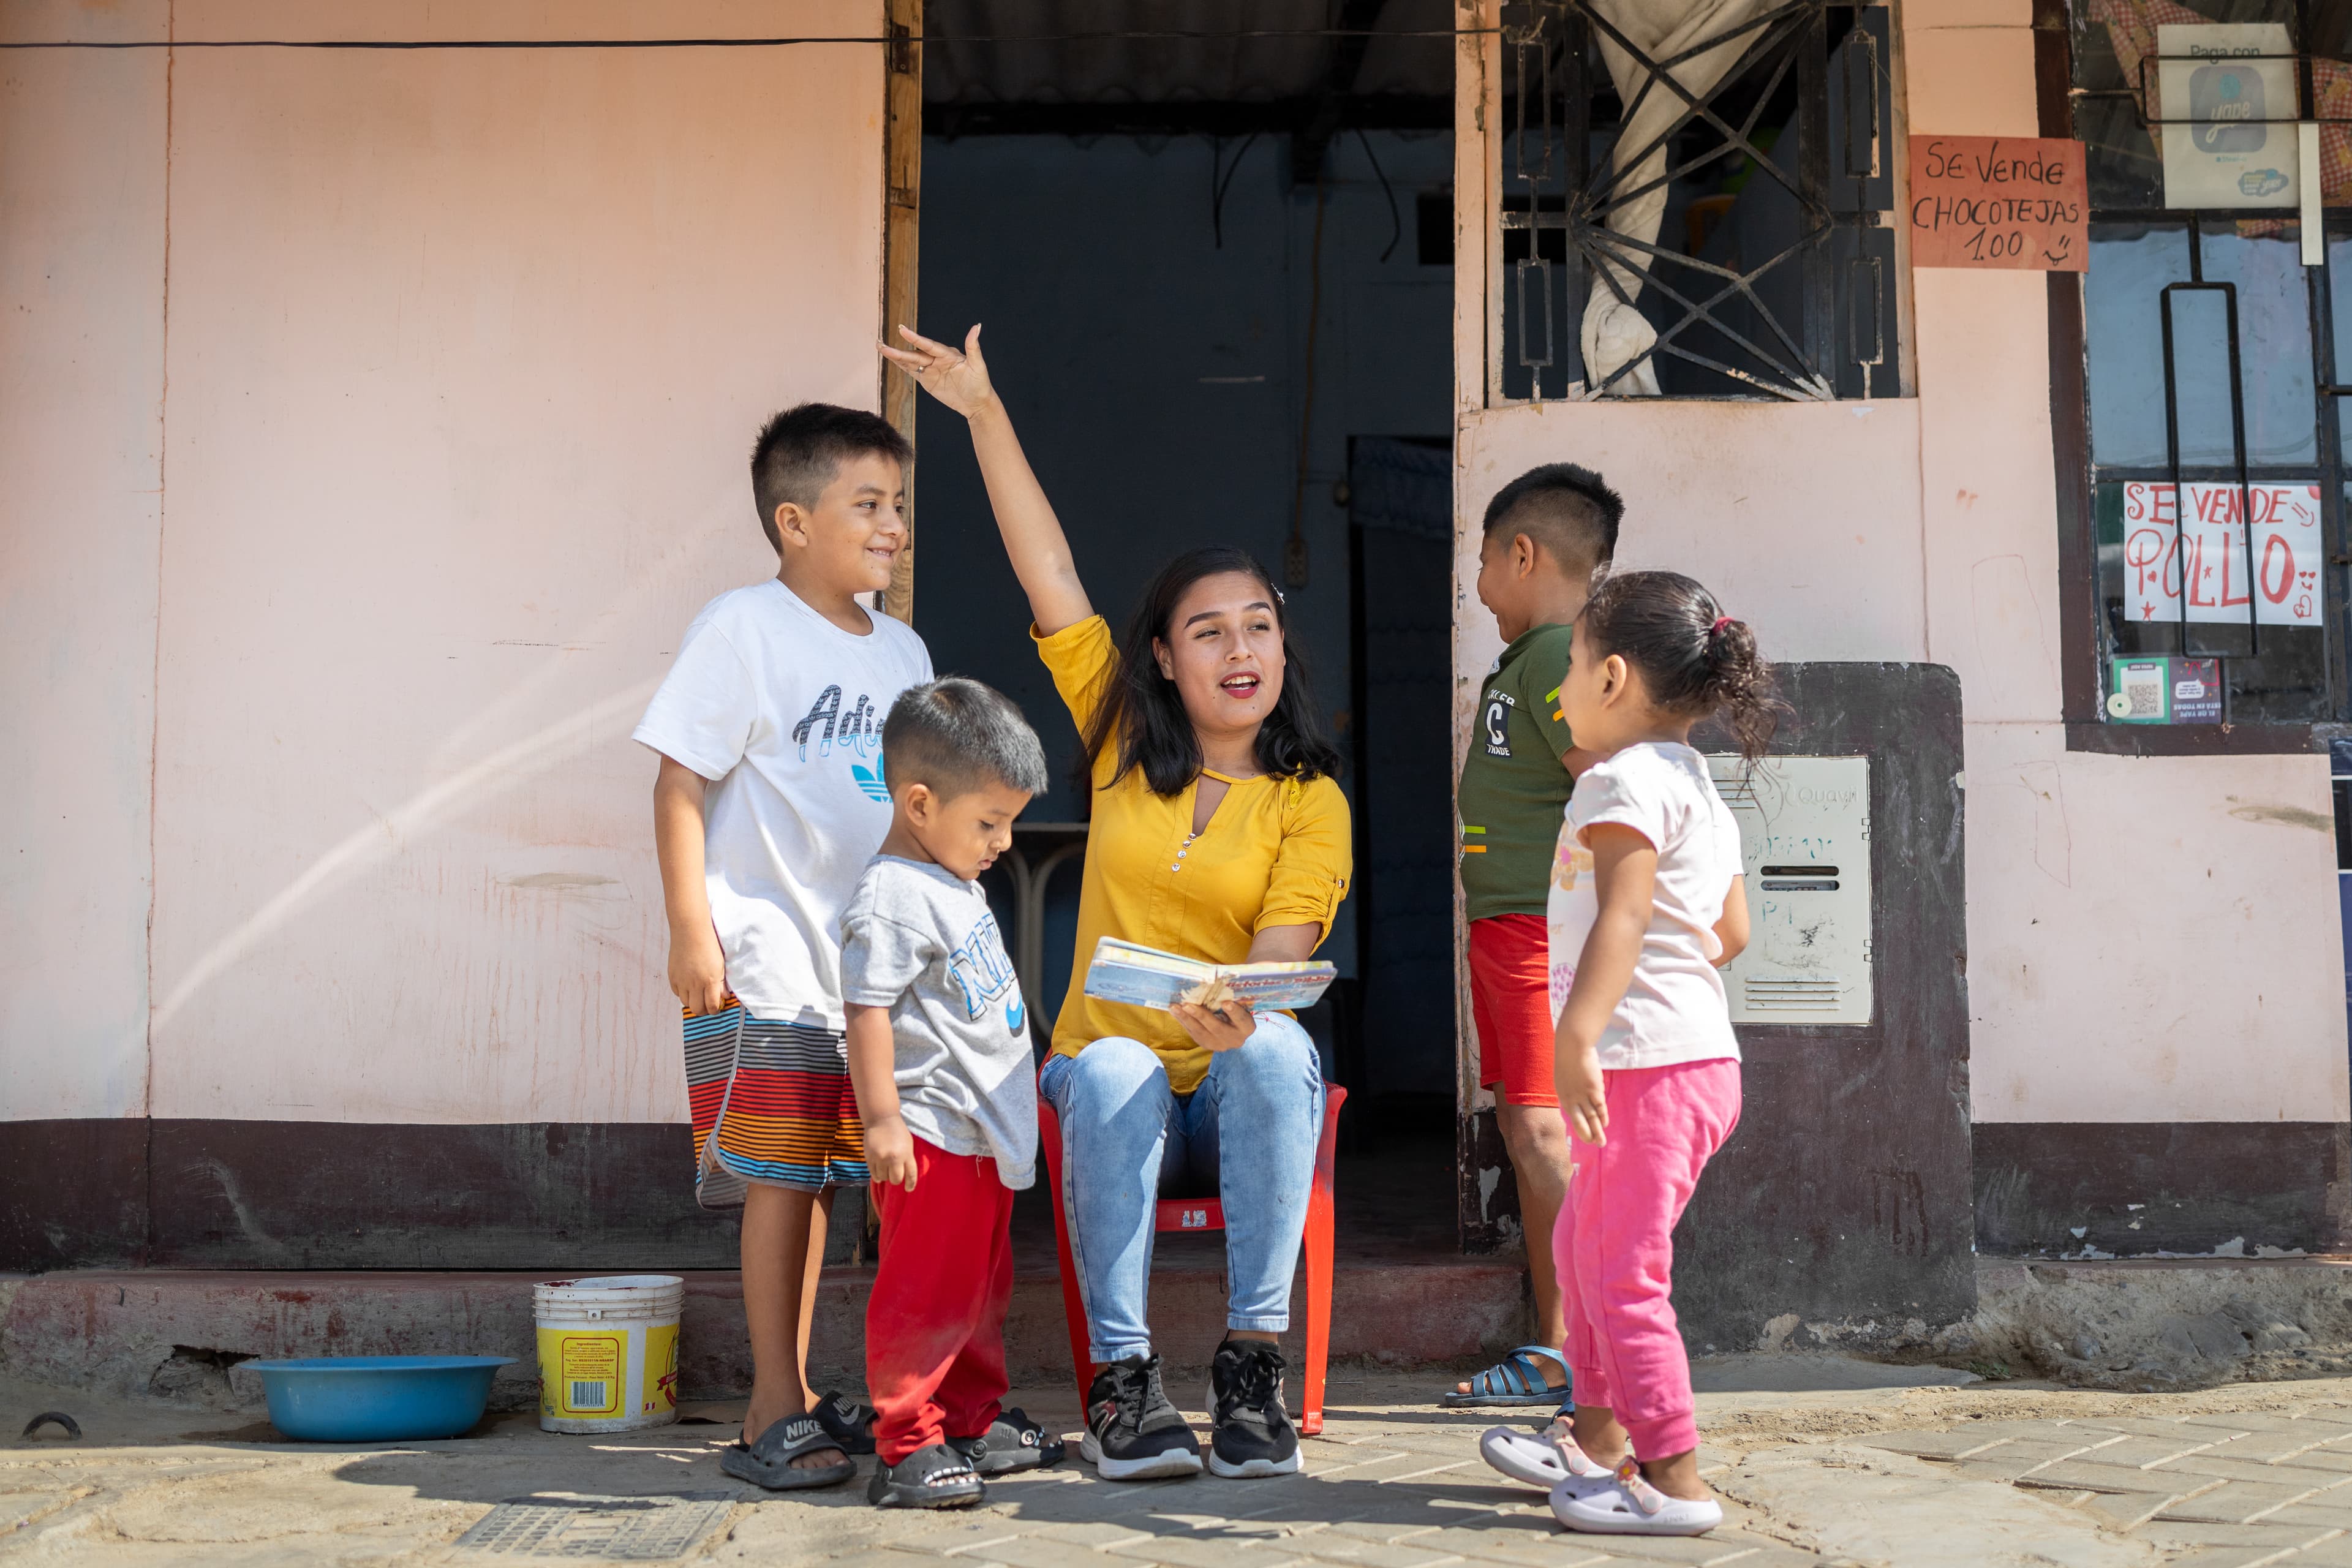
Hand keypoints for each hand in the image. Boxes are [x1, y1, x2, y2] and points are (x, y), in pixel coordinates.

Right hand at [667, 924, 728, 1016]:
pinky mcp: (672, 977)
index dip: (714, 1010)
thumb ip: (721, 984)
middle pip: (697, 1009)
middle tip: (706, 1005)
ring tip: (698, 995)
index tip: (716, 1008)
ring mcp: (681, 981)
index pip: (711, 1006)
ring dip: (692, 1002)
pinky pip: (677, 993)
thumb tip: (723, 997)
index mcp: (710, 981)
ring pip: (686, 1003)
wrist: (690, 932)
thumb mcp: (720, 965)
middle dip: (703, 1010)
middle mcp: (694, 984)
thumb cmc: (709, 946)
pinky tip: (688, 986)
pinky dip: (683, 993)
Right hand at [864, 1114, 917, 1191]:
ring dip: (885, 1175)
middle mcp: (893, 1158)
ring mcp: (880, 1158)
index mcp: (906, 1154)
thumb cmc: (897, 1132)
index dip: (910, 1184)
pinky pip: (873, 1174)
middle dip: (896, 1178)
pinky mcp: (869, 1157)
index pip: (911, 1175)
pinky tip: (878, 1168)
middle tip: (894, 1173)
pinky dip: (876, 1174)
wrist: (881, 1119)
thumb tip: (905, 1176)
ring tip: (885, 1166)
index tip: (908, 1189)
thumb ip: (907, 1159)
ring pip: (883, 1178)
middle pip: (896, 1180)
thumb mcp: (908, 1144)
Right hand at [878, 323, 996, 417]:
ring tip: (881, 348)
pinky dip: (901, 365)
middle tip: (881, 344)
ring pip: (910, 361)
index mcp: (947, 354)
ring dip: (896, 356)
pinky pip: (912, 371)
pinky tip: (891, 360)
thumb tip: (977, 326)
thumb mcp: (978, 366)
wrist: (977, 404)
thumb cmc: (980, 384)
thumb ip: (974, 346)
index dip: (915, 338)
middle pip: (914, 354)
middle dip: (898, 351)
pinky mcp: (927, 380)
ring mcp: (931, 369)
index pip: (928, 345)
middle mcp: (937, 359)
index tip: (902, 330)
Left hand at [1170, 997, 1256, 1053]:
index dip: (1235, 1012)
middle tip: (1187, 1005)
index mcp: (1247, 1027)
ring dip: (1186, 1019)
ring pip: (1201, 1033)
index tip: (1226, 1002)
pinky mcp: (1207, 1045)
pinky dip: (1184, 1022)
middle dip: (1201, 1016)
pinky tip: (1175, 1012)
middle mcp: (1235, 1039)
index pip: (1242, 1020)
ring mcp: (1220, 1044)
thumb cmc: (1237, 1008)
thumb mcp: (1240, 1004)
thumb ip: (1234, 995)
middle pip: (1217, 1028)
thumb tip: (1223, 976)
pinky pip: (1193, 1034)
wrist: (1235, 1029)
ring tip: (1174, 1008)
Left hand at [1555, 1046, 1607, 1144]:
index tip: (1583, 1134)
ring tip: (1601, 1143)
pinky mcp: (1593, 1090)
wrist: (1572, 1046)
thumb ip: (1570, 1088)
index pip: (1571, 1115)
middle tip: (1592, 1144)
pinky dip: (1602, 1117)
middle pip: (1579, 1122)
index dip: (1578, 1125)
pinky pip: (1599, 1107)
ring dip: (1597, 1131)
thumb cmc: (1569, 1058)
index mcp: (1562, 1095)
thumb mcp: (1565, 1076)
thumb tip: (1578, 1096)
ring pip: (1591, 1118)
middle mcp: (1570, 1099)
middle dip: (1586, 1134)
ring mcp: (1582, 1095)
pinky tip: (1605, 1124)